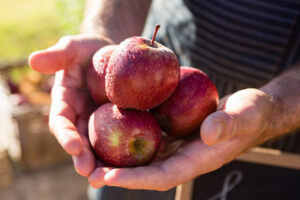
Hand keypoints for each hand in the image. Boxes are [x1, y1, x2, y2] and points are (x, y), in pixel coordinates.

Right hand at [28, 34, 112, 175]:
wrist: (112, 53)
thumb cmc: (90, 50)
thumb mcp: (74, 48)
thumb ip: (57, 55)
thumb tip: (32, 60)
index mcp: (66, 102)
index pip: (61, 121)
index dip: (65, 134)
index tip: (73, 146)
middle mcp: (81, 117)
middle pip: (79, 141)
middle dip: (82, 157)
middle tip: (89, 172)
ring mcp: (100, 121)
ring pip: (99, 145)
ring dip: (102, 161)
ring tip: (108, 176)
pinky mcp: (118, 121)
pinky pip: (121, 136)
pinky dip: (124, 150)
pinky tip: (133, 161)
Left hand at [88, 88, 275, 190]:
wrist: (250, 109)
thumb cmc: (251, 114)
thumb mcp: (245, 115)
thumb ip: (229, 124)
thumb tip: (208, 134)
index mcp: (197, 159)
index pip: (163, 176)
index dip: (136, 180)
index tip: (109, 178)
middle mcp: (181, 156)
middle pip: (145, 170)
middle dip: (117, 174)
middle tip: (87, 172)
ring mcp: (176, 144)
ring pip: (143, 155)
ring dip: (117, 156)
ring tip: (89, 154)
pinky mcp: (172, 131)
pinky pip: (148, 135)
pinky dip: (129, 134)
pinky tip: (111, 126)